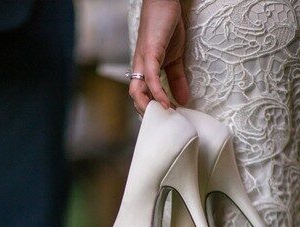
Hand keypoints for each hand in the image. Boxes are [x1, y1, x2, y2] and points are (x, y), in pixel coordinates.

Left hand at [129, 0, 188, 114]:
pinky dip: (157, 92)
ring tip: (162, 117)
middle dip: (146, 113)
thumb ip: (177, 79)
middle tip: (161, 123)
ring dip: (148, 107)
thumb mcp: (175, 59)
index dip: (148, 110)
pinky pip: (150, 77)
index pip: (140, 96)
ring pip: (137, 91)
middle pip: (135, 97)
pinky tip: (166, 103)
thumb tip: (182, 101)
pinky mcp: (150, 52)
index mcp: (144, 70)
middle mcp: (139, 68)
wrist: (165, 2)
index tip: (162, 121)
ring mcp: (143, 61)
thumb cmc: (166, 27)